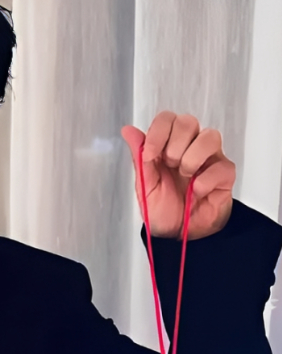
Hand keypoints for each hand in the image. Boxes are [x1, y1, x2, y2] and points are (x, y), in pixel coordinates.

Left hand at [121, 111, 234, 239]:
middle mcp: (190, 147)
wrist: (178, 234)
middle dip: (174, 145)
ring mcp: (210, 158)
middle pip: (188, 122)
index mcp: (168, 145)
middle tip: (169, 165)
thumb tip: (128, 130)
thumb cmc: (163, 207)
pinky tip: (196, 191)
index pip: (167, 119)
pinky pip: (221, 165)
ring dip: (191, 157)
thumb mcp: (145, 184)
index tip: (149, 154)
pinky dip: (205, 179)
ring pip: (210, 136)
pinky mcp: (225, 174)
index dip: (158, 132)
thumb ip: (139, 157)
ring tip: (184, 176)